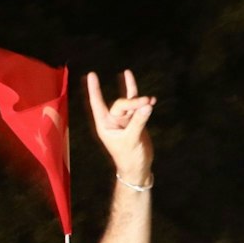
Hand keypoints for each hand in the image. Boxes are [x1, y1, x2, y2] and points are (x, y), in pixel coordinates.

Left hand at [85, 70, 154, 184]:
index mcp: (105, 125)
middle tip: (147, 102)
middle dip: (133, 102)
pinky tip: (152, 99)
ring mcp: (125, 120)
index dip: (94, 89)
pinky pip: (139, 108)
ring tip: (150, 99)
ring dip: (139, 101)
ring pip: (130, 104)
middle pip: (121, 104)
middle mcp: (113, 121)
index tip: (91, 74)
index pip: (97, 104)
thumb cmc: (129, 157)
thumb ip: (138, 121)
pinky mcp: (135, 121)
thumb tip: (147, 104)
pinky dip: (144, 103)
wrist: (138, 168)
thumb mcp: (132, 140)